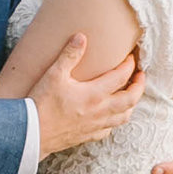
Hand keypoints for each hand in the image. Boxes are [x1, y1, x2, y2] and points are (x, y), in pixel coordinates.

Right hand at [33, 28, 141, 160]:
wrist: (32, 133)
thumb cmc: (42, 103)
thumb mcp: (54, 74)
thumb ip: (70, 55)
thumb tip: (81, 37)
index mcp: (94, 94)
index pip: (121, 77)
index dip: (129, 65)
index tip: (132, 57)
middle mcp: (100, 111)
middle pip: (131, 99)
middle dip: (139, 86)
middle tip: (140, 75)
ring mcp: (96, 126)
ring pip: (124, 117)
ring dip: (131, 104)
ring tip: (130, 94)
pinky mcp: (88, 136)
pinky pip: (109, 130)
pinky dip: (115, 120)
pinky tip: (111, 115)